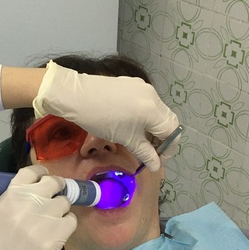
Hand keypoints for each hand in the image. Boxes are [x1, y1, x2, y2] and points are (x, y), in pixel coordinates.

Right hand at [0, 166, 76, 249]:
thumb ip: (15, 200)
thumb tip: (32, 193)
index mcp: (12, 194)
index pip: (32, 172)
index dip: (40, 174)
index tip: (43, 177)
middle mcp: (31, 201)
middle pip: (53, 182)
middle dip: (55, 187)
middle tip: (54, 195)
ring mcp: (47, 216)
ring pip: (65, 201)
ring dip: (60, 208)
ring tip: (52, 219)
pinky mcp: (59, 233)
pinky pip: (71, 220)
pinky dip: (67, 224)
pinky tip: (57, 231)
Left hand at [33, 61, 179, 171]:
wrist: (76, 96)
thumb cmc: (100, 119)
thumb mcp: (125, 139)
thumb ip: (145, 153)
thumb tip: (157, 166)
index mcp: (153, 110)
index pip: (172, 131)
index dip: (168, 148)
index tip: (158, 159)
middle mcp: (153, 95)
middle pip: (167, 120)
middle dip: (162, 138)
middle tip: (149, 152)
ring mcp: (142, 87)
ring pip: (156, 111)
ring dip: (152, 127)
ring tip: (139, 140)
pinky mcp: (132, 83)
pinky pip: (146, 102)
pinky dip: (144, 116)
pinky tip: (130, 124)